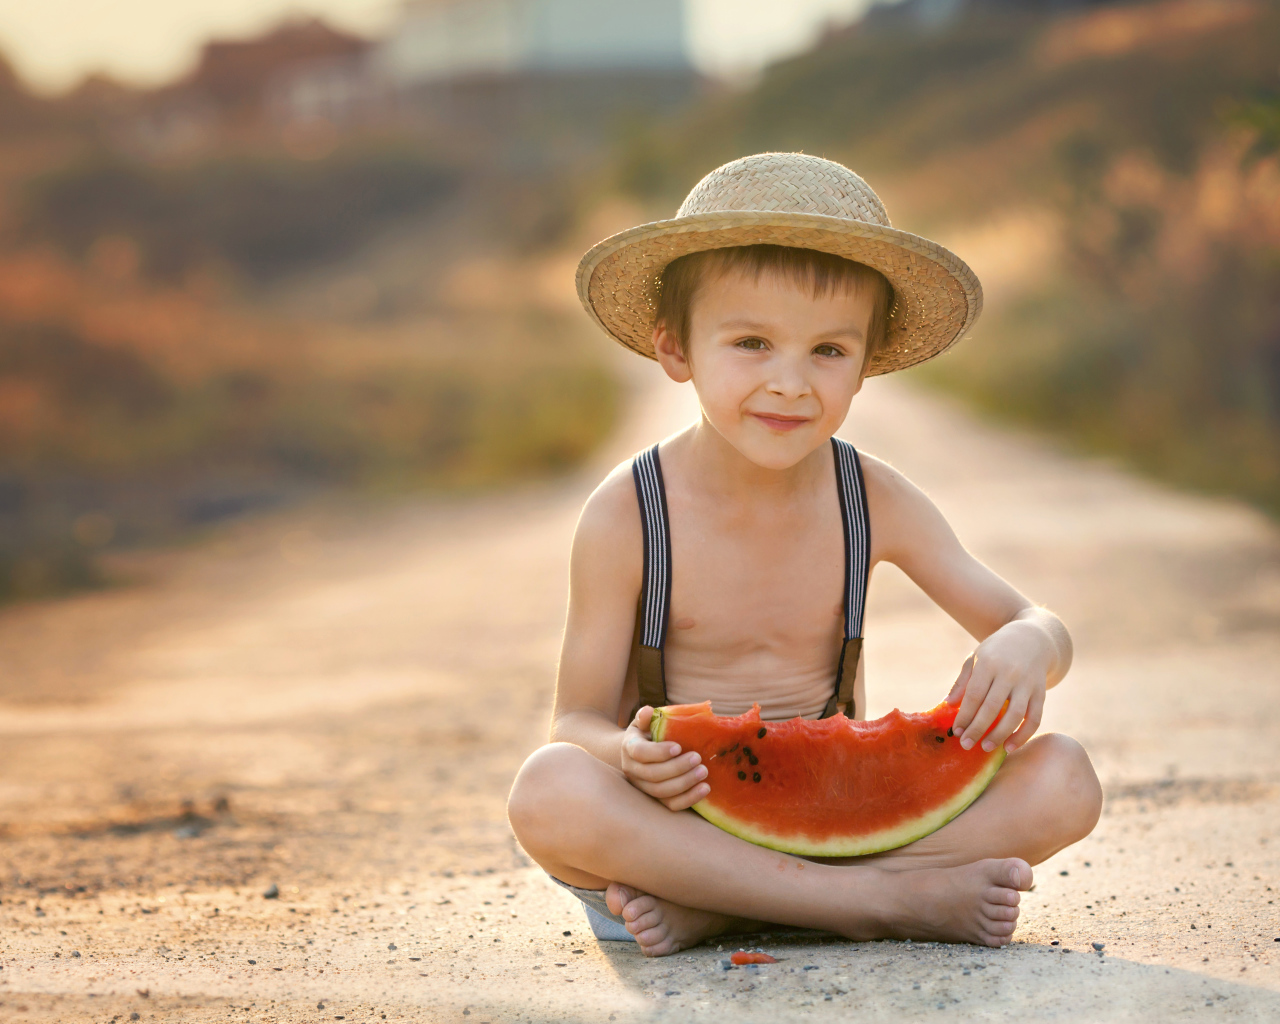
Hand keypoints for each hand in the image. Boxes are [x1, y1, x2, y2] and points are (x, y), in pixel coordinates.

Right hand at [621, 706, 709, 810]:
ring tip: (703, 772)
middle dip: (677, 768)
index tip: (678, 747)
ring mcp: (643, 787)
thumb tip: (649, 711)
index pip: (640, 753)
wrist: (638, 754)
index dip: (659, 752)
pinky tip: (705, 789)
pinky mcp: (655, 799)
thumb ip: (645, 717)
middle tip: (698, 758)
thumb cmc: (646, 734)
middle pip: (653, 775)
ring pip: (661, 791)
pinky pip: (670, 805)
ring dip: (685, 783)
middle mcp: (632, 770)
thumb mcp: (643, 723)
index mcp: (630, 748)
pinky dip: (688, 799)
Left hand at [946, 620, 1049, 753]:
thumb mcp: (976, 658)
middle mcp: (1009, 673)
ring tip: (986, 748)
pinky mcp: (1041, 692)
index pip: (974, 695)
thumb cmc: (996, 651)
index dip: (964, 715)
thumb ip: (963, 681)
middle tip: (966, 745)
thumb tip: (948, 704)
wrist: (1032, 638)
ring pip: (1015, 714)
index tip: (956, 731)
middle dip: (978, 729)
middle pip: (992, 707)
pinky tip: (1010, 746)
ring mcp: (1027, 683)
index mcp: (989, 663)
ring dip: (1000, 734)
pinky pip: (1034, 718)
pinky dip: (1023, 735)